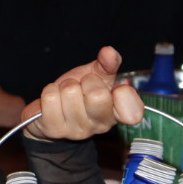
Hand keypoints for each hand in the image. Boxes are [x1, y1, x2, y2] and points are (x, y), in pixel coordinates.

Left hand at [23, 47, 143, 139]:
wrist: (51, 112)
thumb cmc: (79, 93)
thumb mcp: (97, 76)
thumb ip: (107, 64)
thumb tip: (109, 52)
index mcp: (116, 113)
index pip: (132, 113)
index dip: (125, 96)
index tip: (117, 90)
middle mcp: (99, 126)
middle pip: (97, 95)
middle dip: (87, 81)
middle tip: (83, 86)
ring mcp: (76, 131)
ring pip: (70, 92)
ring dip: (65, 85)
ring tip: (68, 94)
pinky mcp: (54, 130)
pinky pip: (50, 98)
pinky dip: (50, 91)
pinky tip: (54, 100)